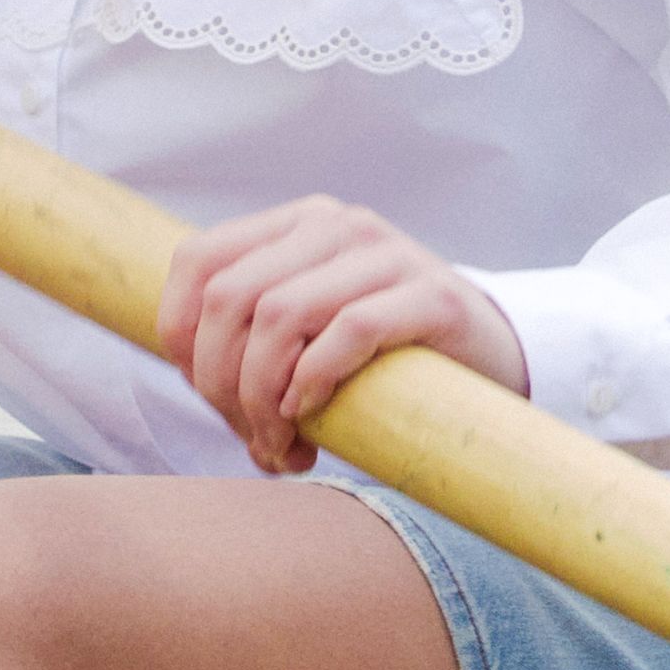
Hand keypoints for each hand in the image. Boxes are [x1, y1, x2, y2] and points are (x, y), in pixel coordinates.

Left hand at [155, 196, 528, 475]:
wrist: (491, 357)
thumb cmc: (380, 357)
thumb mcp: (309, 328)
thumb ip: (251, 335)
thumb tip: (189, 376)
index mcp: (295, 224)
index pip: (197, 263)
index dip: (179, 338)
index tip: (205, 396)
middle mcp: (337, 224)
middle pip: (231, 299)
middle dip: (220, 384)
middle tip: (250, 436)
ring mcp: (387, 253)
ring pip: (280, 316)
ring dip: (262, 399)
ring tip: (281, 446)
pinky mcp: (432, 294)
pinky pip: (349, 331)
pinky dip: (314, 383)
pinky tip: (311, 419)